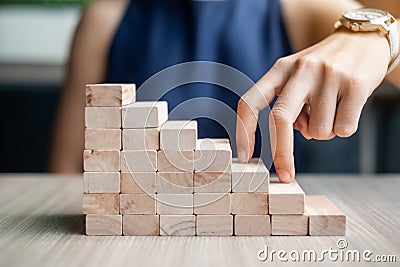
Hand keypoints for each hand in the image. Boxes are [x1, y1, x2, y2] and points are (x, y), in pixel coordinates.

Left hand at [236, 30, 390, 182]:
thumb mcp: (297, 79)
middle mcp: (301, 70)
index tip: (244, 158)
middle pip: (279, 119)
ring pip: (317, 131)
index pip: (250, 101)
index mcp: (280, 69)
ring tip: (331, 110)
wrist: (364, 41)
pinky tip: (347, 108)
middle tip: (286, 175)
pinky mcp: (355, 84)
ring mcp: (328, 76)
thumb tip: (294, 137)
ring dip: (323, 133)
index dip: (244, 132)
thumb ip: (289, 106)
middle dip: (281, 154)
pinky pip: (343, 130)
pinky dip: (344, 129)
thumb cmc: (324, 68)